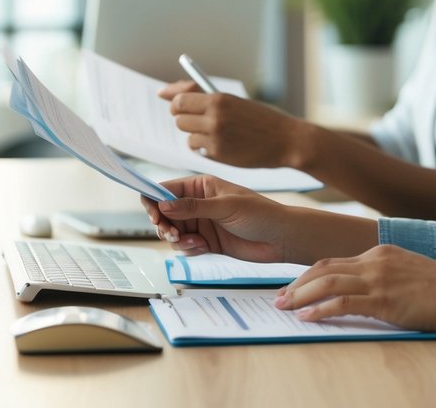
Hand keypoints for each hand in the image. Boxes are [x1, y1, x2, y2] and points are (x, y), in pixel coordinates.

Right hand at [140, 175, 292, 262]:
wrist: (281, 239)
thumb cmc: (260, 214)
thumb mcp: (225, 207)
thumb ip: (193, 207)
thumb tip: (163, 204)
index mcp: (201, 186)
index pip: (166, 189)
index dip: (153, 200)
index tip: (154, 216)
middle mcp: (197, 203)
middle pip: (163, 213)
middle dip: (163, 225)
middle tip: (172, 234)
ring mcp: (201, 223)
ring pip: (172, 231)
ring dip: (176, 239)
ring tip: (194, 243)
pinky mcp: (206, 241)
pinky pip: (184, 246)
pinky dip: (188, 249)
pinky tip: (203, 248)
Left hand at [159, 81, 307, 168]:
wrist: (286, 140)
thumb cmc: (260, 119)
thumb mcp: (235, 101)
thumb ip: (204, 97)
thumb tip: (169, 93)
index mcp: (218, 99)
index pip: (179, 100)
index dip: (175, 103)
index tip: (176, 105)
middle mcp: (214, 117)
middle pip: (179, 119)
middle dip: (185, 119)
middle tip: (198, 119)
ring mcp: (215, 138)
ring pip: (187, 136)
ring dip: (195, 135)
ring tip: (214, 132)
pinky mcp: (218, 155)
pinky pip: (197, 150)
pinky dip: (204, 147)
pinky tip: (220, 144)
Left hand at [273, 245, 435, 339]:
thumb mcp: (409, 273)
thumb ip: (385, 276)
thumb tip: (364, 292)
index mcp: (380, 253)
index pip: (334, 261)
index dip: (309, 275)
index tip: (293, 288)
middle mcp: (375, 261)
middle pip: (324, 268)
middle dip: (297, 284)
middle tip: (279, 299)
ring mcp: (379, 279)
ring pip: (327, 282)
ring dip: (301, 296)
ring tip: (284, 308)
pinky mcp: (384, 299)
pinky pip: (343, 301)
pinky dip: (321, 308)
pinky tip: (308, 317)